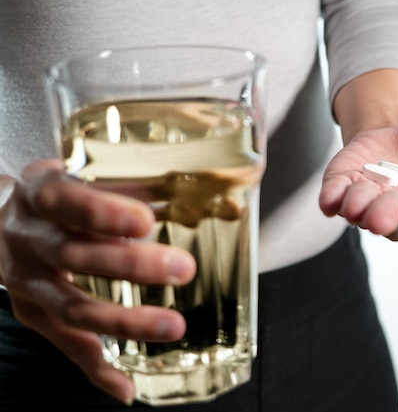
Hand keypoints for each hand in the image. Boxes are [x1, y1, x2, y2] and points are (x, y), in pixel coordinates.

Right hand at [0, 159, 194, 403]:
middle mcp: (26, 237)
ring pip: (71, 307)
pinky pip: (64, 344)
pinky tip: (126, 385)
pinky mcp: (32, 312)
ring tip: (172, 326)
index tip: (145, 221)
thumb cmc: (62, 194)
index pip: (63, 200)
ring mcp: (26, 280)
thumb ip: (137, 183)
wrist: (1, 218)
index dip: (101, 213)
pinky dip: (97, 367)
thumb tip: (214, 196)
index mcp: (39, 192)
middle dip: (129, 265)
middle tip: (181, 268)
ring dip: (124, 321)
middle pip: (72, 255)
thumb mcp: (85, 175)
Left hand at [319, 121, 397, 239]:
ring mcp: (370, 204)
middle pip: (393, 220)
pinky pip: (336, 199)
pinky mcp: (345, 189)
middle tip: (379, 218)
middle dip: (386, 217)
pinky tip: (329, 200)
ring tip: (357, 202)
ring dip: (358, 207)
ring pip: (361, 212)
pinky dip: (332, 199)